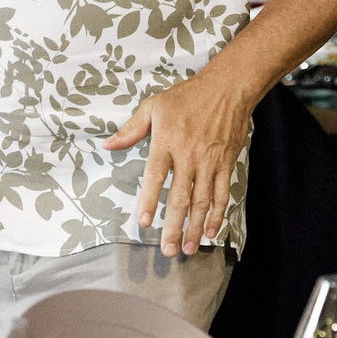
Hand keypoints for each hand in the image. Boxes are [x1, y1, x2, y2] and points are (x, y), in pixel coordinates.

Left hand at [104, 73, 251, 256]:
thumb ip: (131, 129)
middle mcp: (189, 155)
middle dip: (174, 226)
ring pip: (202, 200)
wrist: (228, 87)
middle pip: (181, 196)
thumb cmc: (188, 96)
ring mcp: (210, 161)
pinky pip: (222, 193)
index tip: (144, 222)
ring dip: (195, 227)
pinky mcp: (226, 163)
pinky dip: (217, 214)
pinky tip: (211, 230)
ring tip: (189, 248)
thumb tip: (108, 145)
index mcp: (168, 141)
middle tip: (169, 250)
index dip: (149, 200)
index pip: (156, 175)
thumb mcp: (154, 106)